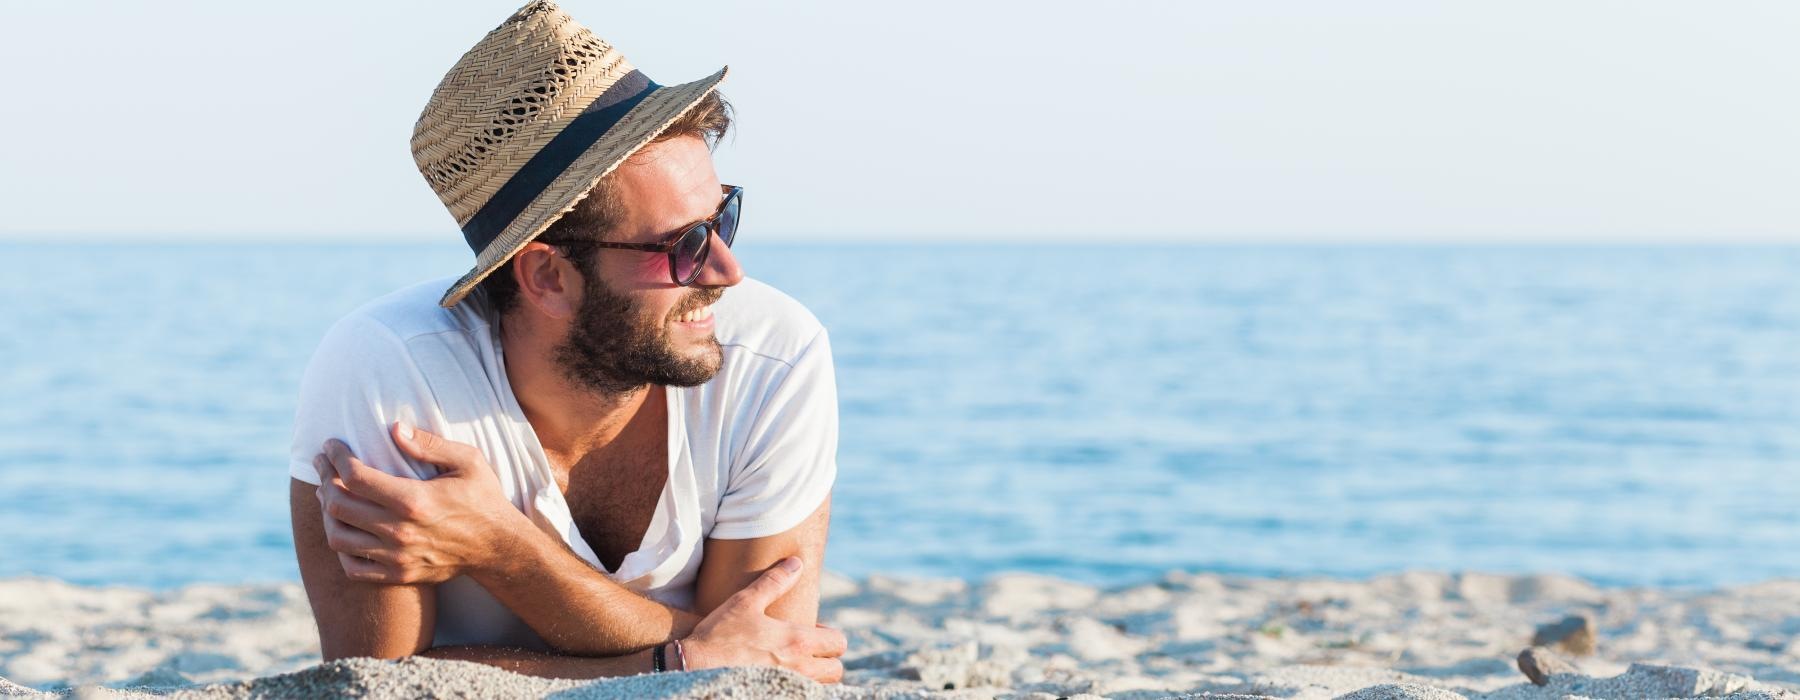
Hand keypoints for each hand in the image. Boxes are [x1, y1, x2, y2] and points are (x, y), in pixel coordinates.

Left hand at [312, 422, 528, 583]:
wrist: (498, 547)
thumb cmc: (483, 498)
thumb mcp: (468, 461)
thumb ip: (430, 444)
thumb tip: (394, 428)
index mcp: (414, 500)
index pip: (355, 477)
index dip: (335, 457)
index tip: (330, 446)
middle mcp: (400, 531)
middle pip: (338, 505)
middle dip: (324, 478)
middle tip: (324, 465)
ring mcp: (397, 557)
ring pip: (338, 537)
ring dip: (327, 513)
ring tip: (329, 495)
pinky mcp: (398, 574)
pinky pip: (352, 566)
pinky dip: (341, 547)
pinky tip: (346, 528)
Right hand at [681, 557, 847, 682]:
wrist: (693, 670)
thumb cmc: (720, 635)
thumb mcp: (746, 602)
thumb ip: (774, 582)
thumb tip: (796, 563)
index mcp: (797, 642)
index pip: (838, 643)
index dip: (831, 637)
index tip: (817, 634)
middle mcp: (800, 669)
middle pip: (835, 671)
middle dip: (827, 661)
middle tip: (808, 652)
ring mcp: (789, 689)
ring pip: (820, 687)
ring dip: (814, 678)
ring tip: (794, 667)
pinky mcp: (775, 698)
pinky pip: (800, 696)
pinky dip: (797, 689)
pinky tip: (779, 680)